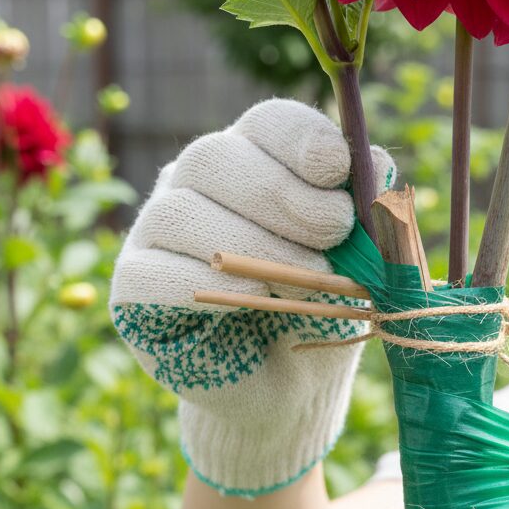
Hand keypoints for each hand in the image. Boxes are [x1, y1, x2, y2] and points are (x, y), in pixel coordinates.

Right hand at [110, 98, 395, 495]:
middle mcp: (196, 184)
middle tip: (334, 231)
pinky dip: (211, 284)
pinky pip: (153, 273)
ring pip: (182, 211)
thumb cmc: (323, 307)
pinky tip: (255, 296)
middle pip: (216, 155)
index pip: (266, 124)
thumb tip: (376, 168)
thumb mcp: (360, 259)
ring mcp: (155, 231)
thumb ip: (368, 213)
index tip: (339, 169)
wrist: (291, 384)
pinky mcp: (133, 287)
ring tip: (312, 279)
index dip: (302, 138)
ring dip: (258, 244)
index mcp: (256, 161)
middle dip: (284, 194)